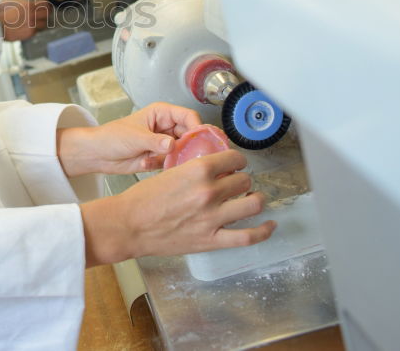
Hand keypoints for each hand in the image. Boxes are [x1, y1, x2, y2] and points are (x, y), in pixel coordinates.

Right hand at [0, 0, 50, 40]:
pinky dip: (35, 29)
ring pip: (44, 24)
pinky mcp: (30, 33)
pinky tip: (29, 27)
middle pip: (48, 13)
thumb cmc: (0, 12)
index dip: (47, 5)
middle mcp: (33, 15)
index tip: (48, 6)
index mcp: (29, 5)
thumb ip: (24, 2)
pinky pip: (37, 30)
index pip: (46, 4)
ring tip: (37, 22)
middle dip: (47, 13)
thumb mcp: (12, 1)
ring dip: (42, 22)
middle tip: (45, 14)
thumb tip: (31, 3)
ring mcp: (32, 25)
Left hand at [57, 103, 202, 176]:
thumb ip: (155, 141)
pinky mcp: (160, 158)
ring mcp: (164, 143)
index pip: (188, 116)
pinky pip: (172, 163)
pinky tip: (147, 164)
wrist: (98, 155)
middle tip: (188, 158)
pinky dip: (163, 166)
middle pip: (190, 135)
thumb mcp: (135, 137)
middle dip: (189, 147)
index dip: (197, 128)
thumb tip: (172, 145)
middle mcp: (166, 127)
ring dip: (176, 159)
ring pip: (183, 151)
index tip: (200, 142)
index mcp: (162, 113)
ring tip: (161, 162)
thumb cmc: (111, 137)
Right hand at [80, 150, 275, 265]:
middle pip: (244, 180)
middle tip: (237, 183)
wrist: (129, 225)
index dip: (237, 160)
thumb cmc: (142, 199)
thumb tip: (212, 170)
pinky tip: (269, 225)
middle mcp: (209, 192)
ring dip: (255, 198)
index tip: (235, 164)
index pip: (233, 159)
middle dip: (242, 179)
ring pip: (253, 203)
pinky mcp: (212, 240)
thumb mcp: (169, 172)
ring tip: (253, 198)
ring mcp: (213, 217)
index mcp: (198, 171)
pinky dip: (264, 231)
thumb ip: (194, 171)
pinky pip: (247, 236)